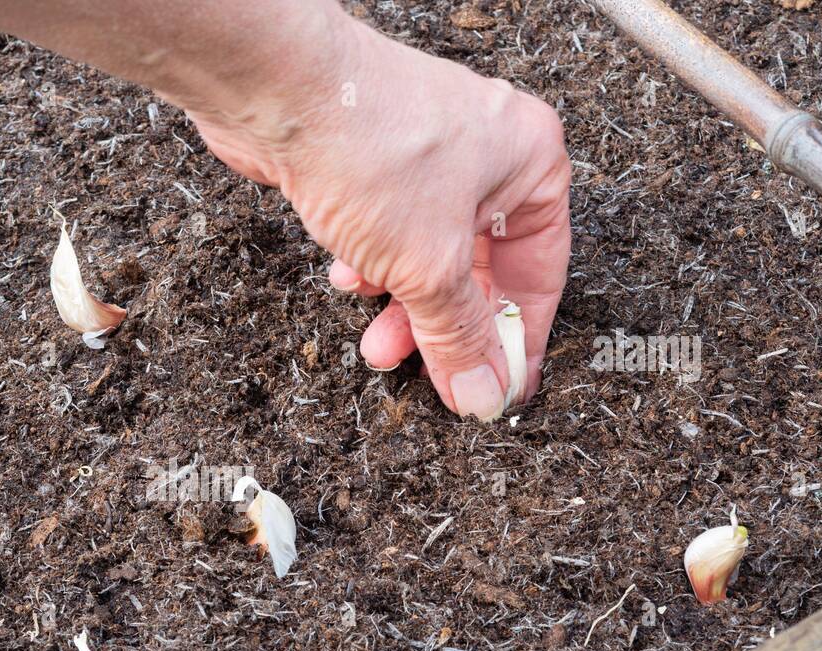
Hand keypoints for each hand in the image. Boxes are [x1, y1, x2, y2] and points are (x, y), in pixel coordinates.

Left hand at [188, 18, 570, 419]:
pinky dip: (373, 266)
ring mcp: (428, 155)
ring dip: (402, 306)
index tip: (504, 385)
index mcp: (530, 162)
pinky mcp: (376, 163)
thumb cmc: (370, 146)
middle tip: (427, 375)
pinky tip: (348, 278)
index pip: (541, 270)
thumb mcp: (429, 267)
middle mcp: (486, 153)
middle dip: (445, 327)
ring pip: (429, 256)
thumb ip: (457, 335)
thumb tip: (482, 388)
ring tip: (375, 340)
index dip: (520, 336)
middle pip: (480, 269)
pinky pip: (389, 235)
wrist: (280, 91)